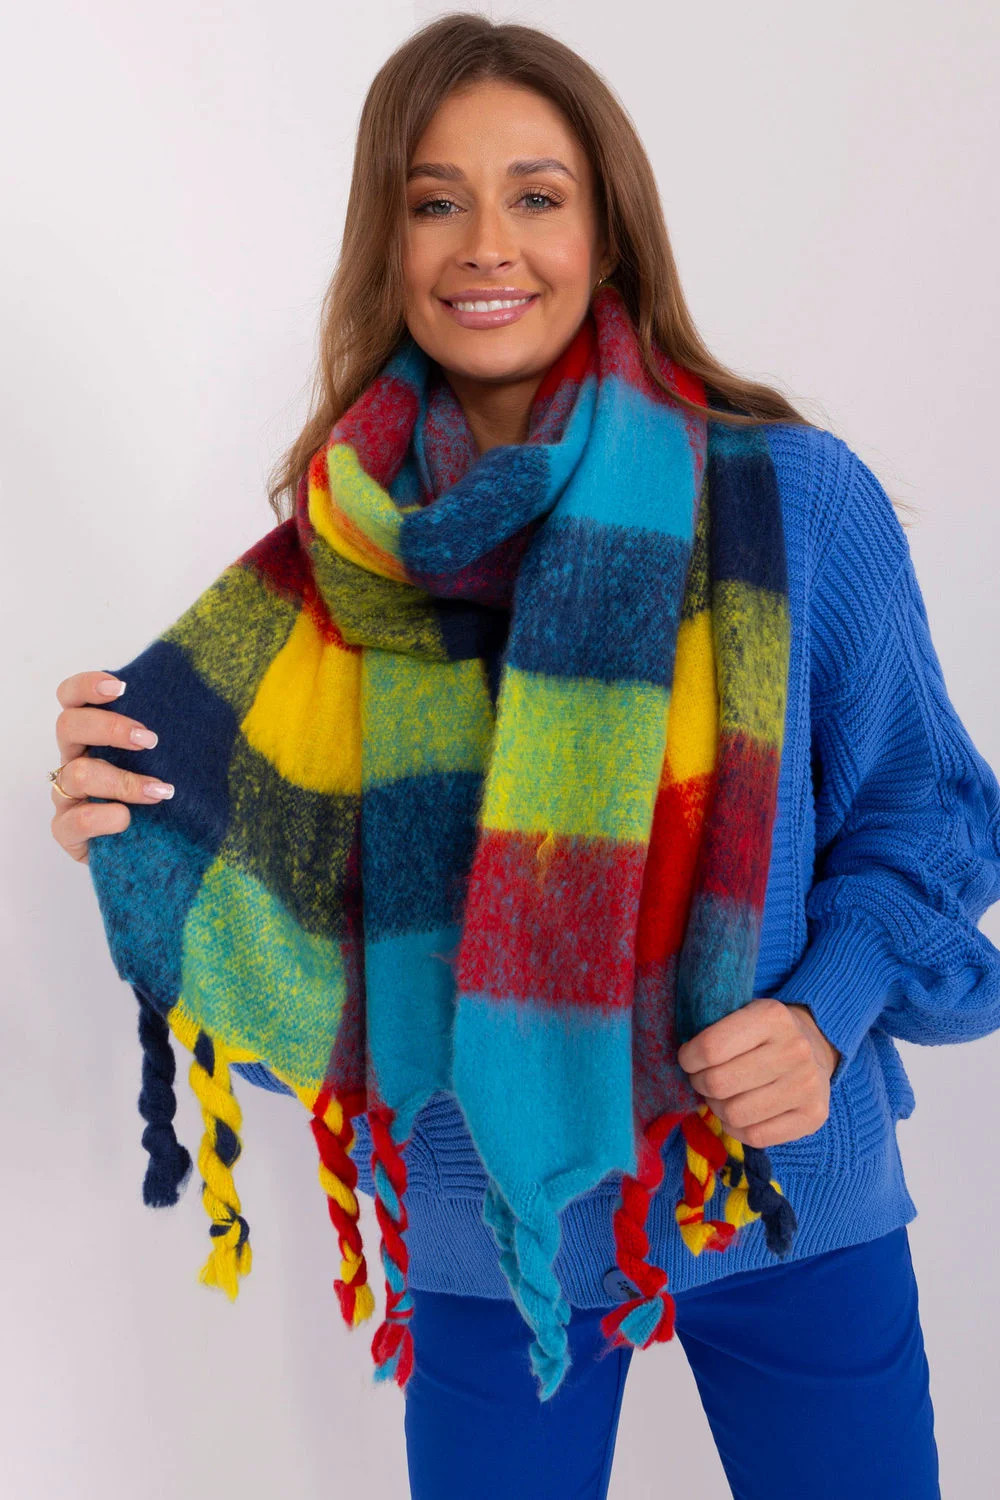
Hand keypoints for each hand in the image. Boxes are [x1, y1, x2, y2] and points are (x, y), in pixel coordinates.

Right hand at [50, 670, 173, 864]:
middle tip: (149, 739)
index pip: (73, 698)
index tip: (121, 686)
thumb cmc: (171, 795)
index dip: (87, 685)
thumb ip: (182, 731)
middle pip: (68, 726)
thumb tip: (219, 699)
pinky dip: (102, 817)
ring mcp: (68, 795)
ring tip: (160, 791)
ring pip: (75, 774)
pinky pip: (72, 821)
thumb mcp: (179, 760)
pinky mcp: (67, 831)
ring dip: (121, 780)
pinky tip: (127, 819)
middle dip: (109, 728)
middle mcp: (76, 758)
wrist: (166, 850)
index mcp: (95, 734)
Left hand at [675, 997, 840, 1149]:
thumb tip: (683, 1061)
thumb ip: (714, 1029)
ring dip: (717, 1108)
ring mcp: (808, 1085)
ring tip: (721, 1096)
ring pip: (735, 1114)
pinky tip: (739, 1114)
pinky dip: (736, 1129)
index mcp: (772, 1016)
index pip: (710, 1048)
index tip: (688, 1059)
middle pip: (719, 1084)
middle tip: (703, 1079)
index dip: (688, 1059)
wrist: (816, 1048)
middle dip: (700, 1084)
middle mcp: (795, 1050)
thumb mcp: (742, 1013)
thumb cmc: (764, 1033)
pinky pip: (755, 1136)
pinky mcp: (813, 1116)